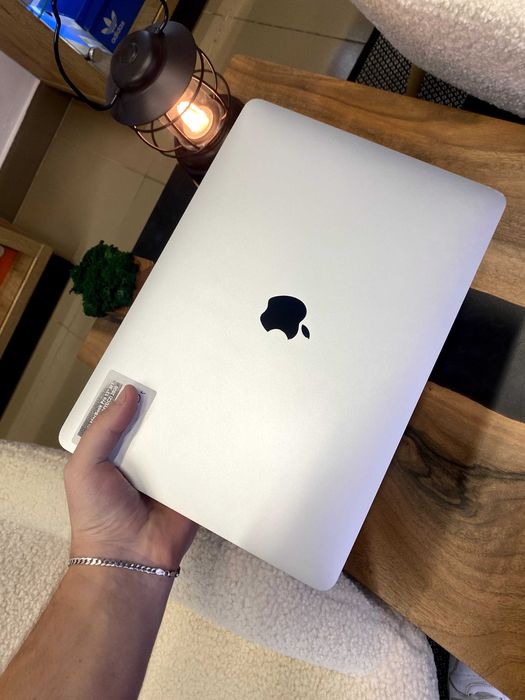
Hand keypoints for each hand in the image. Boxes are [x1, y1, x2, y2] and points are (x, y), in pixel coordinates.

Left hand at [64, 385, 197, 570]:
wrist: (130, 558)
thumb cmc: (98, 517)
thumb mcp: (84, 468)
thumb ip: (102, 430)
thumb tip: (127, 394)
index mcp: (114, 452)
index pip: (123, 415)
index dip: (131, 396)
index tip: (146, 371)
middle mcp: (142, 458)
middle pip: (157, 423)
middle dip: (165, 404)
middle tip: (180, 374)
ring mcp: (168, 471)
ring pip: (182, 438)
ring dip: (189, 423)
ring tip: (202, 392)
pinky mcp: (191, 485)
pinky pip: (203, 461)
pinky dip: (209, 448)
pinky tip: (218, 425)